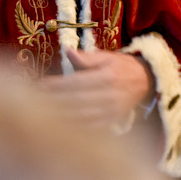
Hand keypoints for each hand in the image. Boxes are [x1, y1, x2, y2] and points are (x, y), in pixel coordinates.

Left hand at [39, 49, 154, 127]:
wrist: (146, 82)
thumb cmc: (122, 67)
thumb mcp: (107, 57)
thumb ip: (87, 57)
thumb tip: (67, 51)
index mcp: (106, 77)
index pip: (76, 82)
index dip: (57, 85)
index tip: (39, 86)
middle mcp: (109, 96)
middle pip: (76, 101)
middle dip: (54, 102)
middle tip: (33, 102)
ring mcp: (111, 111)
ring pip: (81, 117)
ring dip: (61, 117)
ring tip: (41, 115)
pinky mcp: (112, 122)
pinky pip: (91, 129)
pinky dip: (75, 129)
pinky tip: (60, 128)